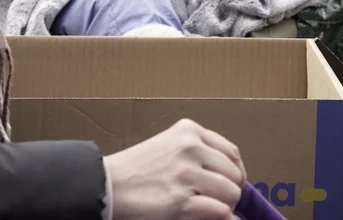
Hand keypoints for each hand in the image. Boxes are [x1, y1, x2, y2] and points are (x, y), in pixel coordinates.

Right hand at [105, 119, 246, 219]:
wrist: (107, 185)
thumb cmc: (136, 169)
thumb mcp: (169, 145)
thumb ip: (198, 152)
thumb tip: (232, 175)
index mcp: (189, 131)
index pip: (232, 153)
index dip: (236, 172)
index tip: (231, 184)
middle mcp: (190, 147)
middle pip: (234, 174)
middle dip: (230, 191)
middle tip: (217, 201)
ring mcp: (186, 174)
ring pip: (231, 193)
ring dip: (224, 206)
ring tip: (207, 208)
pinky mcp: (180, 200)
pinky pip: (219, 211)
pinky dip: (219, 217)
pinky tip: (208, 217)